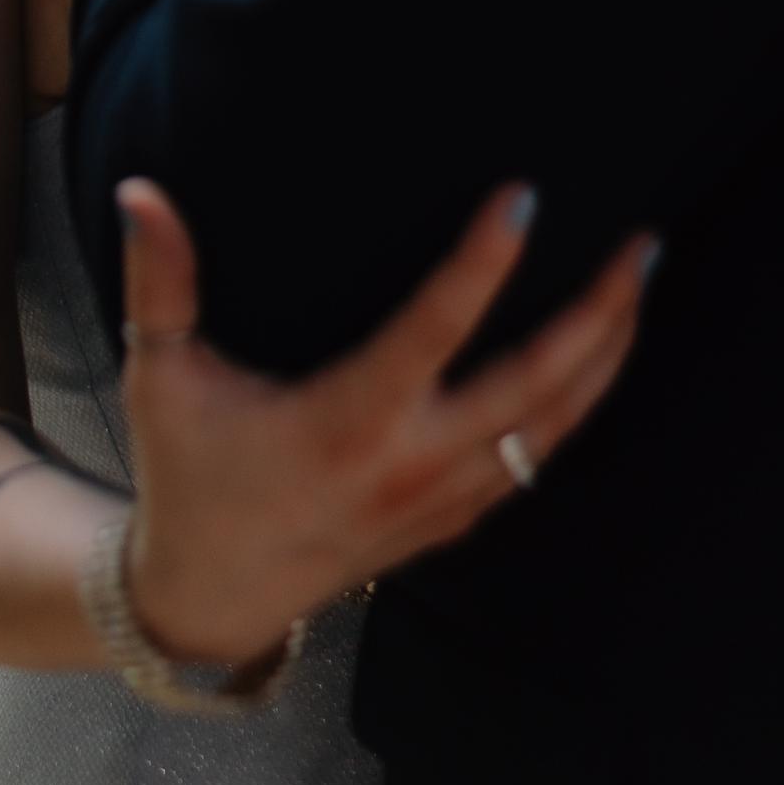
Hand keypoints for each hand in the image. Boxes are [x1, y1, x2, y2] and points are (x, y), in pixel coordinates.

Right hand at [112, 179, 655, 670]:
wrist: (211, 595)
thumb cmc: (186, 471)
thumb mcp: (160, 376)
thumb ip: (161, 281)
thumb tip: (141, 189)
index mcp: (345, 422)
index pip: (435, 331)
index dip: (484, 263)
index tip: (525, 196)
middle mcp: (408, 463)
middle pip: (534, 388)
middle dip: (597, 315)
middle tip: (643, 242)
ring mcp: (440, 498)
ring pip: (553, 429)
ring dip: (608, 357)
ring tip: (641, 282)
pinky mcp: (452, 518)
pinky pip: (537, 460)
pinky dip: (579, 407)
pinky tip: (604, 356)